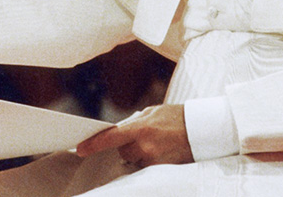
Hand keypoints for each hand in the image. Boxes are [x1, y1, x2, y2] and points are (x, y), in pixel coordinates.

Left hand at [75, 104, 192, 167]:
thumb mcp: (152, 113)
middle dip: (130, 145)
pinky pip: (147, 166)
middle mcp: (144, 145)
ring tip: (159, 143)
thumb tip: (118, 131)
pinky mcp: (161, 169)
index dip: (93, 144)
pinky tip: (163, 150)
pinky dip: (151, 160)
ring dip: (141, 153)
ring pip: (135, 160)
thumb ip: (133, 123)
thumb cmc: (176, 117)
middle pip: (123, 151)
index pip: (110, 138)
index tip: (80, 149)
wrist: (202, 128)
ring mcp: (153, 159)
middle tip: (147, 137)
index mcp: (140, 127)